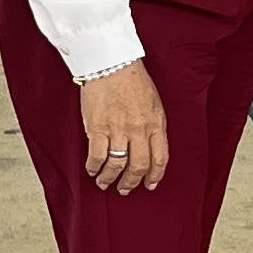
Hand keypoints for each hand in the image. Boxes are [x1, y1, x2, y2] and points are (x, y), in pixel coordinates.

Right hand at [81, 63, 167, 192]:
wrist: (112, 62)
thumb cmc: (133, 80)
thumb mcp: (154, 103)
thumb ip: (153, 125)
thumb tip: (149, 147)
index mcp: (156, 123)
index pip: (160, 159)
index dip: (155, 176)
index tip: (150, 185)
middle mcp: (139, 130)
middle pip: (138, 167)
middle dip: (131, 183)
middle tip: (125, 190)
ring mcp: (118, 130)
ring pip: (117, 165)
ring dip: (110, 179)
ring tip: (105, 183)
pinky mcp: (97, 127)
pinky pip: (97, 156)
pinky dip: (94, 167)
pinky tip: (92, 170)